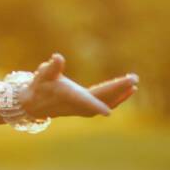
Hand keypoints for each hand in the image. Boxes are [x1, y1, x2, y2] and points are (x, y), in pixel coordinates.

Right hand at [20, 53, 138, 119]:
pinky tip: (128, 92)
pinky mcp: (87, 108)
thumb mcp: (43, 74)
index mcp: (70, 97)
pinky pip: (106, 103)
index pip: (86, 101)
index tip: (108, 113)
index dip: (95, 106)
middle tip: (134, 78)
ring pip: (107, 102)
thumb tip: (57, 57)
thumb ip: (52, 67)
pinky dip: (117, 98)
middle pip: (103, 97)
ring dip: (121, 94)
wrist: (34, 104)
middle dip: (119, 89)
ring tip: (134, 85)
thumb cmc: (39, 86)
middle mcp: (80, 105)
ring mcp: (85, 108)